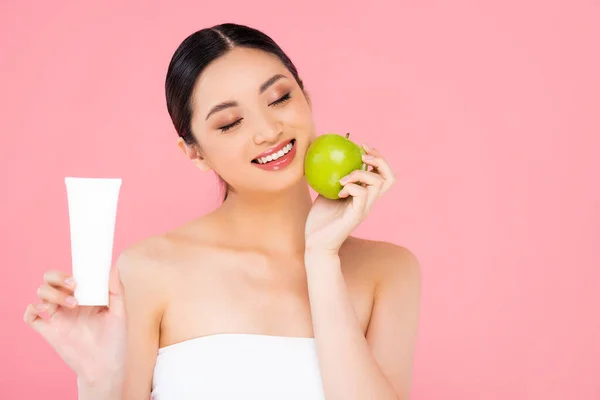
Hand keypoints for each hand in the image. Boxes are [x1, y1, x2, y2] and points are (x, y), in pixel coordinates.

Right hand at [23, 268, 126, 385]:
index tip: (80, 276)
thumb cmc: (115, 339)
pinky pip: (31, 318)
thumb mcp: (119, 313)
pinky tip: (43, 311)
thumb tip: (114, 269)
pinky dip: (31, 310)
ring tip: (72, 304)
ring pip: (41, 295)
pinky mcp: (50, 332)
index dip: (70, 272)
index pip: (69, 276)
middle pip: (50, 281)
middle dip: (57, 278)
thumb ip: (117, 291)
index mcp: (84, 297)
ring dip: (52, 294)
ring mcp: (58, 317)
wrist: (105, 366)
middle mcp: (69, 304)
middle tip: (73, 285)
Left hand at [304, 145, 395, 253]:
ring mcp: (364, 209)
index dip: (378, 158)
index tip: (362, 146)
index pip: (382, 175)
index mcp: (364, 195)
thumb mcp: (326, 192)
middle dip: (379, 160)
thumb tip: (325, 157)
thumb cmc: (320, 219)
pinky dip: (352, 187)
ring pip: (377, 183)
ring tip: (344, 179)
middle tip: (363, 154)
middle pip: (388, 177)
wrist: (315, 242)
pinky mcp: (357, 216)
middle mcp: (368, 201)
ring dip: (360, 174)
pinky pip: (362, 195)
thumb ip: (331, 178)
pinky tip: (339, 190)